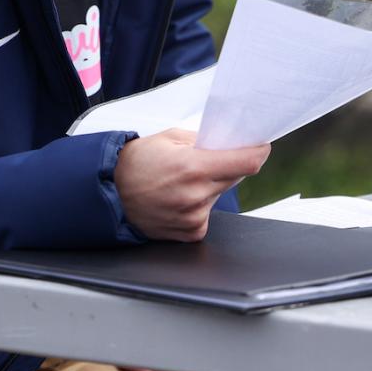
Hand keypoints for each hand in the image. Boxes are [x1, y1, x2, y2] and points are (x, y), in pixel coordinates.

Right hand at [114, 128, 269, 241]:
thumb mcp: (169, 138)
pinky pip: (208, 213)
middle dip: (227, 165)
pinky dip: (200, 204)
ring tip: (182, 181)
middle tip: (206, 160)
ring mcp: (194, 217)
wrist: (110, 193)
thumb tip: (230, 143)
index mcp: (192, 167)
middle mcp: (195, 195)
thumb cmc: (135, 163)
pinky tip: (178, 198)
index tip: (261, 146)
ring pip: (220, 194)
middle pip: (234, 177)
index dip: (258, 152)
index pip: (246, 162)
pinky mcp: (191, 232)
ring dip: (210, 186)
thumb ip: (203, 140)